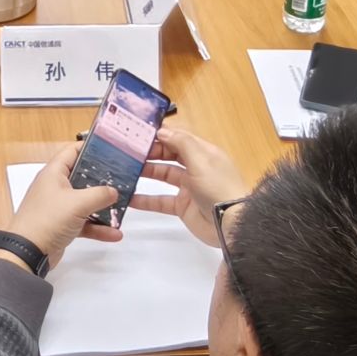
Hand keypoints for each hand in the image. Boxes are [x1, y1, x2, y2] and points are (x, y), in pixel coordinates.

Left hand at [4, 145, 120, 268]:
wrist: (28, 252)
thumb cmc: (48, 220)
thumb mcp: (77, 203)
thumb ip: (100, 194)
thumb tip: (114, 192)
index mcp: (54, 173)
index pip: (73, 151)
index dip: (91, 147)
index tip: (112, 148)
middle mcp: (56, 187)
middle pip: (83, 176)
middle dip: (103, 179)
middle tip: (125, 178)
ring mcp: (59, 206)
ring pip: (86, 202)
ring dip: (104, 206)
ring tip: (124, 207)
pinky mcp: (62, 225)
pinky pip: (84, 222)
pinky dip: (98, 227)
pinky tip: (114, 233)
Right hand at [128, 128, 251, 247]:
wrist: (231, 224)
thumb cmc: (218, 188)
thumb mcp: (201, 160)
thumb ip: (181, 143)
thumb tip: (163, 131)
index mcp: (203, 153)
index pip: (179, 138)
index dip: (162, 134)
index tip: (139, 132)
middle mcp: (196, 167)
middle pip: (169, 155)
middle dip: (151, 152)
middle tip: (129, 151)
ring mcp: (188, 187)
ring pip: (163, 175)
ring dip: (146, 172)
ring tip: (126, 170)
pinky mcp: (182, 206)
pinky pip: (161, 200)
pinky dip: (146, 200)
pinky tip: (130, 198)